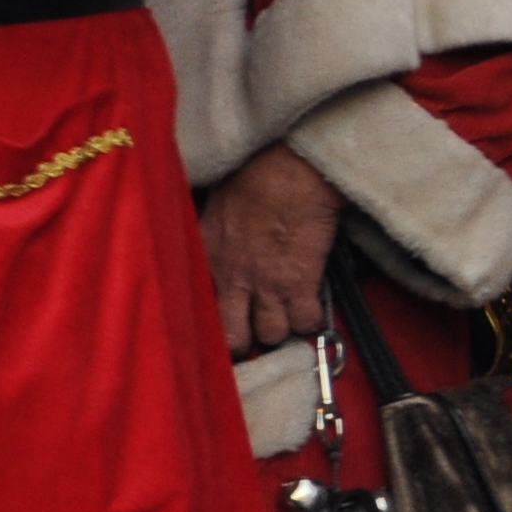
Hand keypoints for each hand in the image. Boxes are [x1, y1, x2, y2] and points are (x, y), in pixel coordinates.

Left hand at [200, 144, 342, 354]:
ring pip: (272, 335)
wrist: (288, 169)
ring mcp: (266, 285)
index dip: (212, 322)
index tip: (223, 322)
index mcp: (207, 257)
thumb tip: (212, 243)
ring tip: (287, 312)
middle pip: (233, 339)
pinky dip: (313, 319)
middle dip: (245, 342)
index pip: (198, 310)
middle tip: (255, 333)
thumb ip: (211, 234)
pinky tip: (312, 306)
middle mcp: (232, 279)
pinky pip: (307, 322)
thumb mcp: (216, 205)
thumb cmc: (254, 175)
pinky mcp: (300, 283)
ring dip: (282, 327)